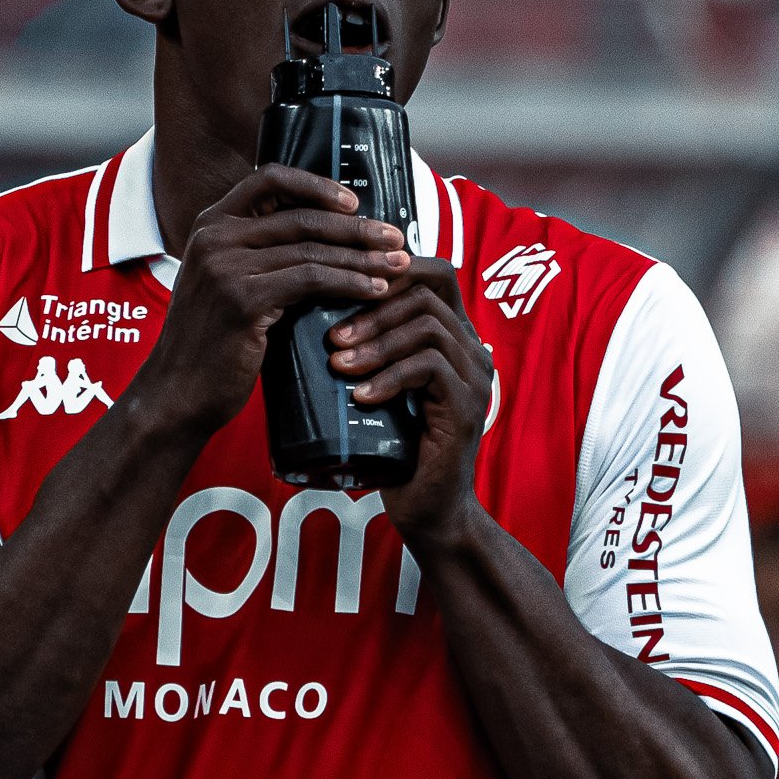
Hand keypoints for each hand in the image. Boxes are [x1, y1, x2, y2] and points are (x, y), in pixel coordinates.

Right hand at [133, 164, 411, 437]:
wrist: (177, 393)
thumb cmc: (212, 345)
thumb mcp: (228, 286)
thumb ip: (261, 258)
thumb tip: (326, 243)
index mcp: (210, 225)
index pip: (269, 179)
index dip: (316, 185)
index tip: (354, 203)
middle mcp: (214, 237)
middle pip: (301, 217)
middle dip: (357, 227)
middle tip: (396, 239)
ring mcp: (226, 266)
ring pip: (312, 249)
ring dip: (363, 257)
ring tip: (398, 265)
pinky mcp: (243, 299)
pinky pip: (312, 280)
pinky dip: (350, 283)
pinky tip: (376, 291)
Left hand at [326, 257, 493, 551]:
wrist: (429, 508)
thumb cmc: (395, 448)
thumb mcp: (378, 387)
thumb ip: (366, 351)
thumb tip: (304, 313)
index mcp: (453, 336)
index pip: (432, 273)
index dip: (387, 270)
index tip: (341, 288)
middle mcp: (472, 348)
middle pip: (428, 291)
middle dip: (372, 307)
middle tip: (331, 336)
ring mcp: (474, 376)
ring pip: (428, 327)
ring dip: (377, 341)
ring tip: (338, 363)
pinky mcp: (467, 407)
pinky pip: (430, 368)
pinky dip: (390, 377)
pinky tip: (360, 395)